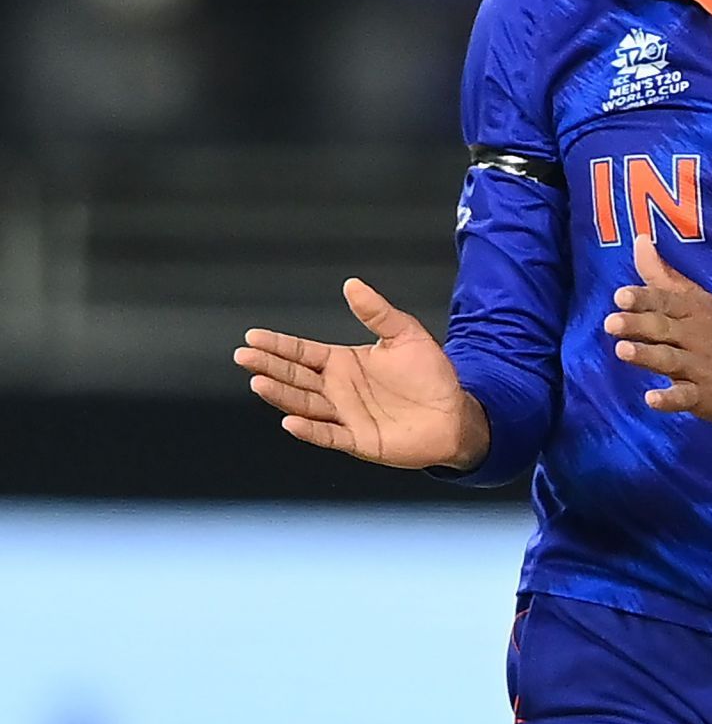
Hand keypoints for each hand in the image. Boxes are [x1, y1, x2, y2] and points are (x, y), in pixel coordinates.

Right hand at [233, 281, 489, 469]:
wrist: (455, 414)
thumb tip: (352, 284)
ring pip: (304, 404)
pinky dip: (309, 430)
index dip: (278, 345)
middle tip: (244, 357)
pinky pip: (327, 434)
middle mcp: (338, 389)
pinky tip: (290, 421)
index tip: (252, 337)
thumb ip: (377, 312)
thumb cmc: (431, 376)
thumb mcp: (406, 335)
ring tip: (258, 382)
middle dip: (269, 366)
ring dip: (281, 394)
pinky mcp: (357, 439)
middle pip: (295, 376)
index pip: (302, 352)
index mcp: (343, 363)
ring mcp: (345, 415)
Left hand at [603, 234, 711, 421]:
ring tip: (622, 351)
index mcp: (694, 310)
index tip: (620, 295)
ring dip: (647, 356)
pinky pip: (685, 397)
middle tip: (611, 322)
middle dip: (638, 325)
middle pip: (663, 328)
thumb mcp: (697, 300)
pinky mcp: (704, 396)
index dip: (643, 298)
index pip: (665, 300)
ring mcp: (700, 367)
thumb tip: (639, 239)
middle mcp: (696, 336)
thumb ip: (663, 276)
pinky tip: (652, 399)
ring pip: (670, 360)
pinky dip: (670, 399)